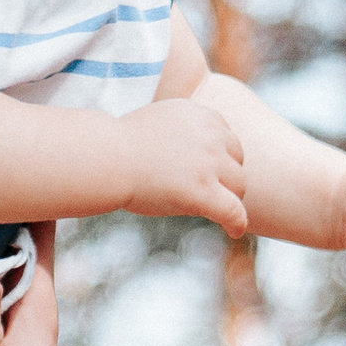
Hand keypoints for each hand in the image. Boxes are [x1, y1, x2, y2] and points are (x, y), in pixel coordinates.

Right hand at [125, 93, 249, 237]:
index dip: (221, 155)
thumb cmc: (118, 146)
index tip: (210, 171)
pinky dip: (237, 223)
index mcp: (199, 114)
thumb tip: (186, 154)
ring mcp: (209, 163)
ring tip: (218, 210)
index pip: (226, 135)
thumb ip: (179, 132)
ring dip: (231, 197)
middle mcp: (210, 134)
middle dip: (227, 174)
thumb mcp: (157, 123)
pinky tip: (234, 231)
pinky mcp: (203, 191)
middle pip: (237, 157)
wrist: (106, 158)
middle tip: (210, 191)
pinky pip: (234, 211)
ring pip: (239, 184)